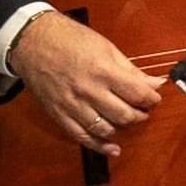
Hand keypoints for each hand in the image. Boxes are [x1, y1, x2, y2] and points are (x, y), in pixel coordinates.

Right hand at [7, 10, 159, 154]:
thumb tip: (155, 82)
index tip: (153, 98)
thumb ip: (130, 69)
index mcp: (102, 70)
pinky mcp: (60, 114)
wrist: (31, 40)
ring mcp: (73, 104)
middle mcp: (88, 90)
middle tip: (142, 110)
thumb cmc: (67, 38)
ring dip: (122, 128)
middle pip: (124, 114)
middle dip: (140, 115)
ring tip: (127, 120)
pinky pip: (82, 136)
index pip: (137, 93)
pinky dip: (99, 146)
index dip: (151, 99)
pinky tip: (112, 147)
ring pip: (106, 129)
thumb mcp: (105, 47)